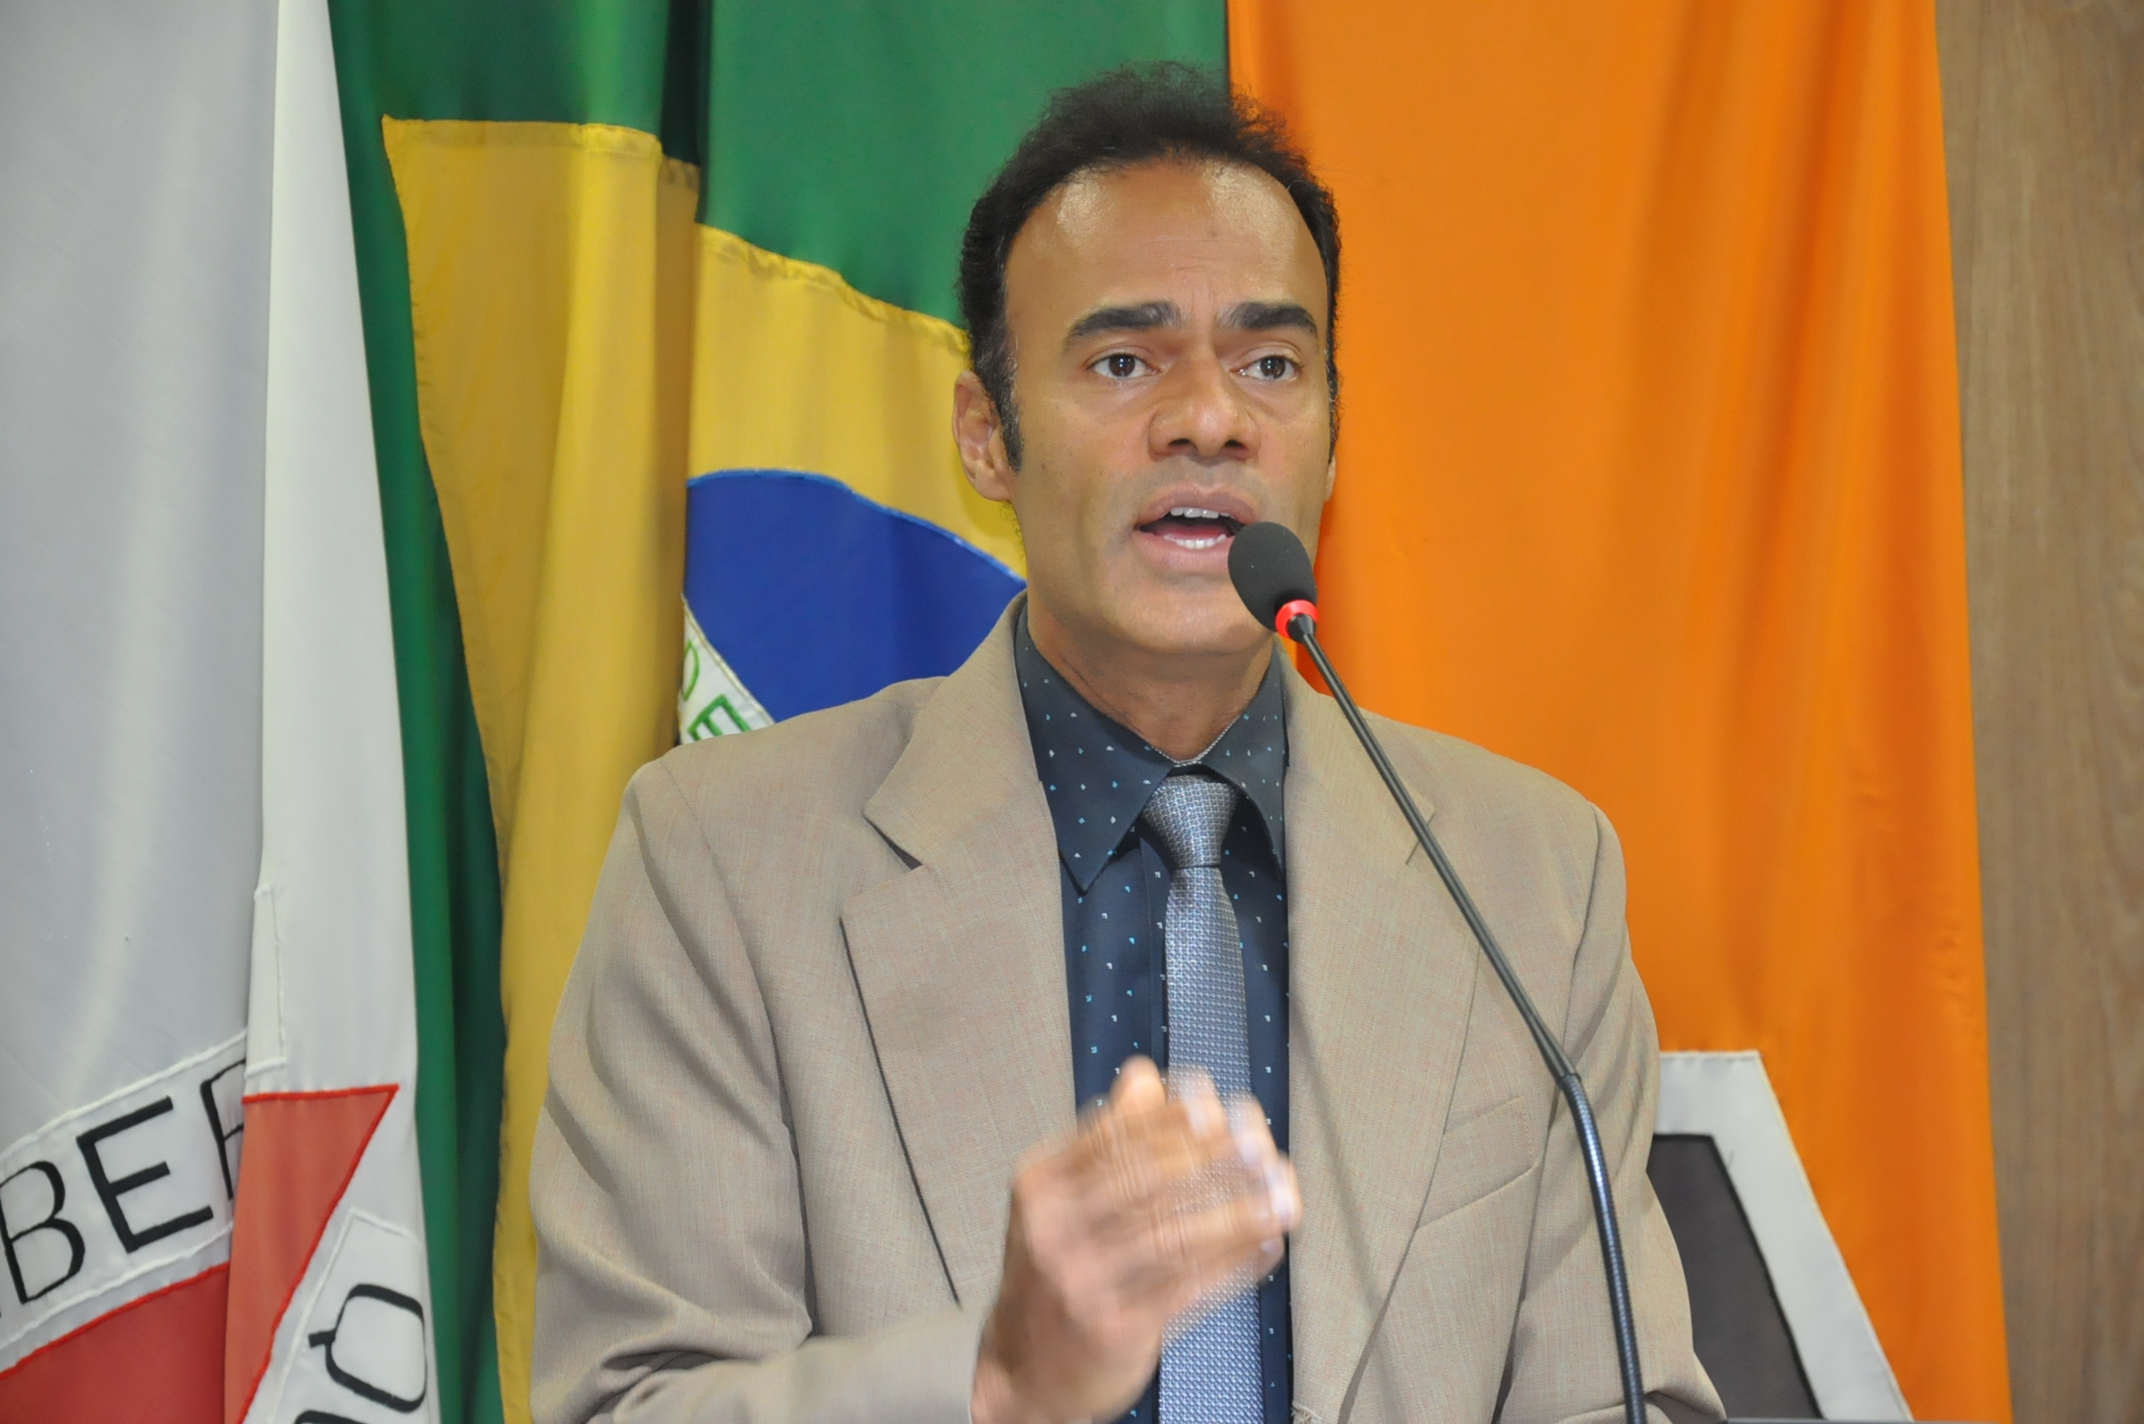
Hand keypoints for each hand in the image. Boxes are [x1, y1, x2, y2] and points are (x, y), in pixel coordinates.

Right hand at [970, 1057, 1300, 1423]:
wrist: (1021, 1370)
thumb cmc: (1049, 1277)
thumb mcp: (1059, 1200)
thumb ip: (1104, 1140)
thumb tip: (1144, 1079)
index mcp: (1042, 1188)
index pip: (1113, 1137)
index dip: (1172, 1118)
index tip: (1219, 1104)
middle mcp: (1054, 1233)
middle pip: (1145, 1180)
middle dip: (1212, 1159)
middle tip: (1259, 1143)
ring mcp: (1082, 1284)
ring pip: (1173, 1235)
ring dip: (1237, 1212)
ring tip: (1279, 1194)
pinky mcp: (1115, 1330)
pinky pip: (1187, 1287)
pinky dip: (1233, 1263)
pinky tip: (1264, 1244)